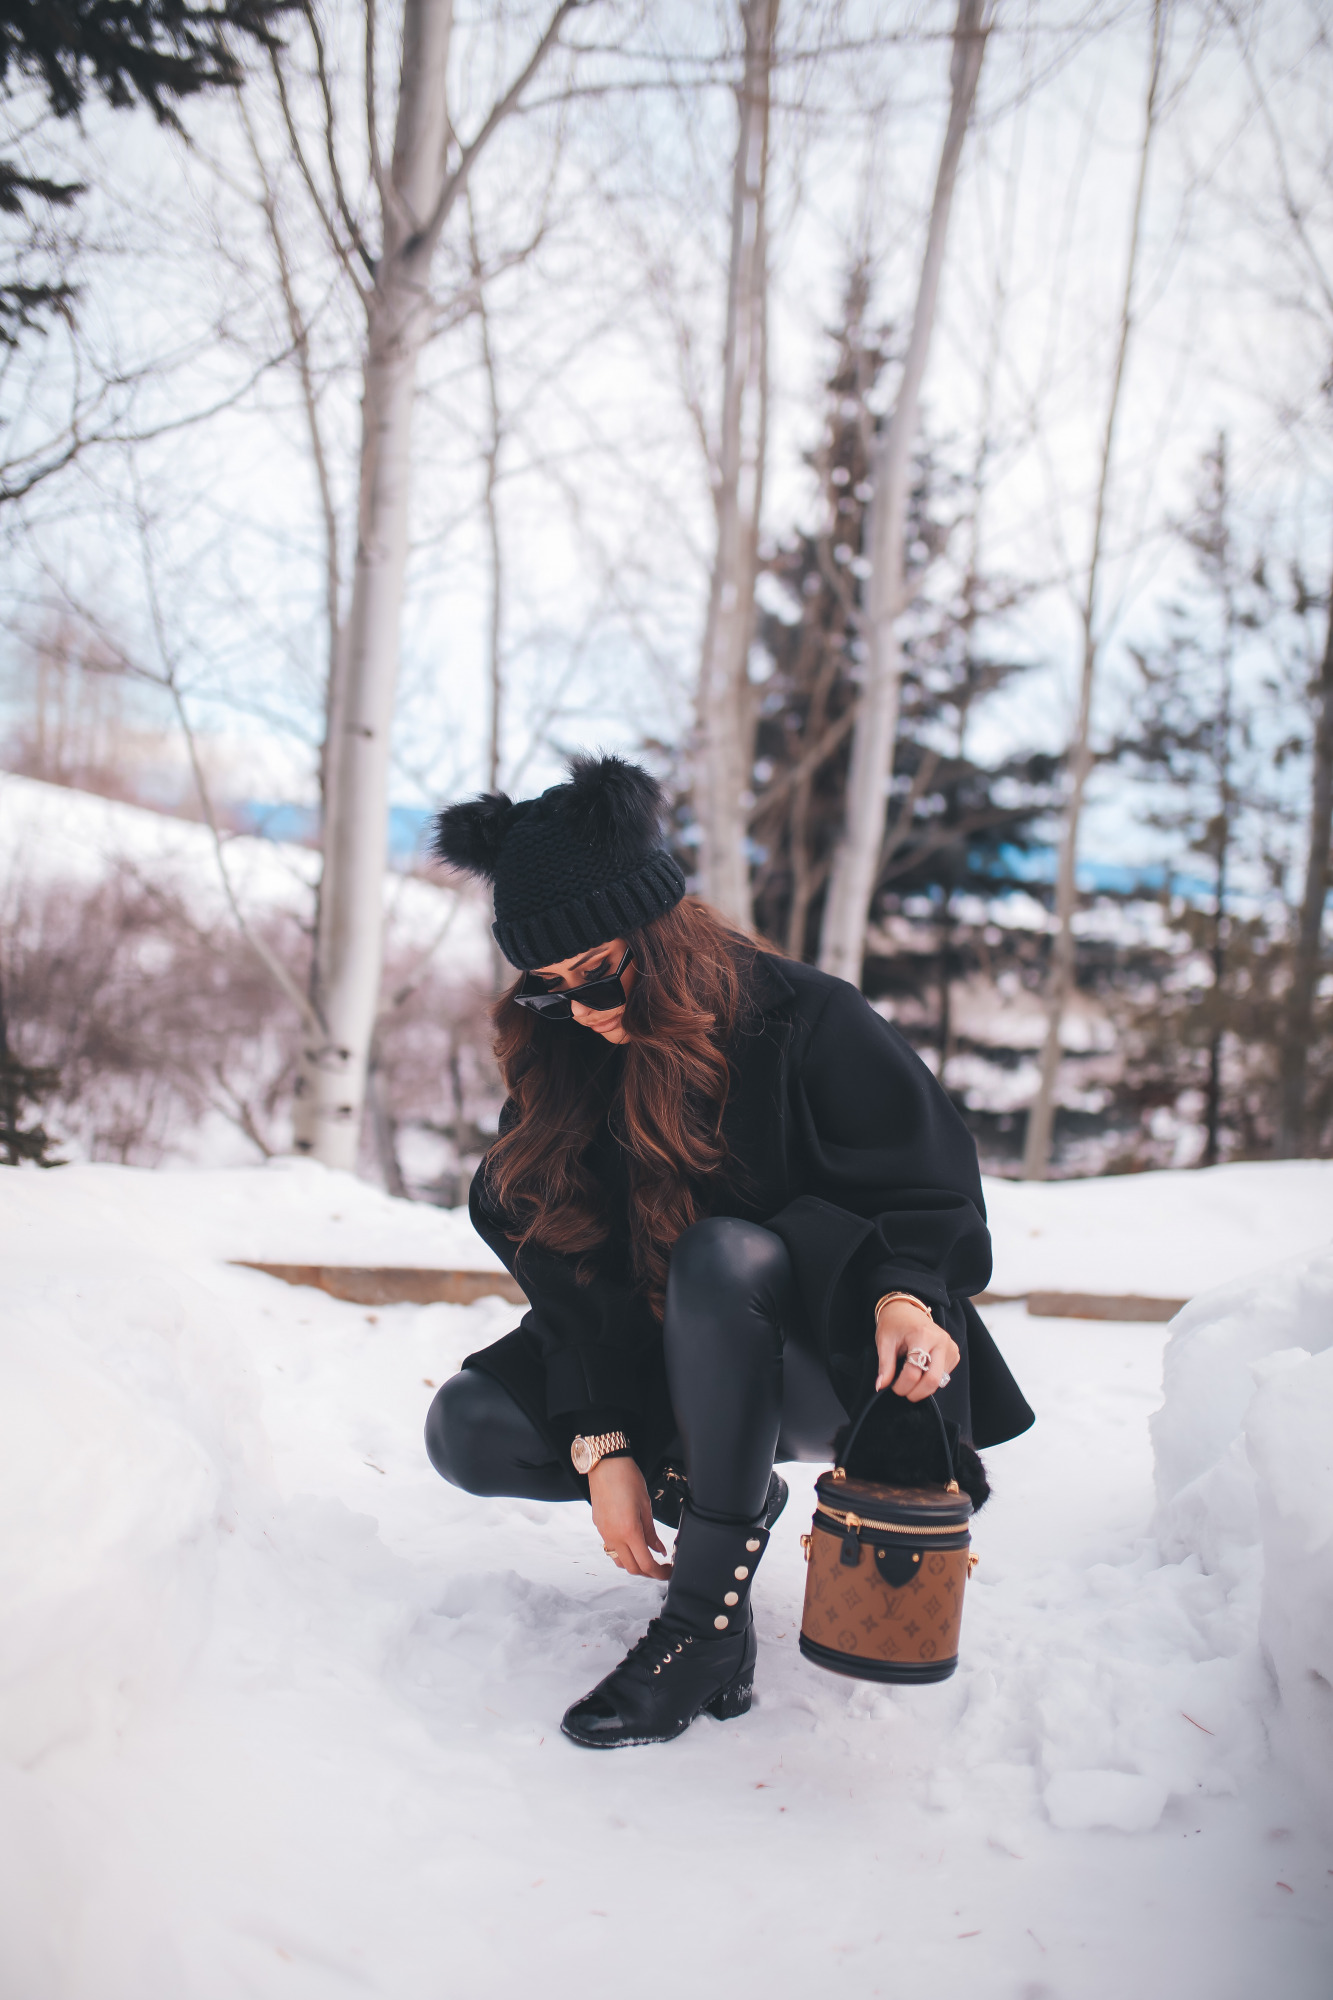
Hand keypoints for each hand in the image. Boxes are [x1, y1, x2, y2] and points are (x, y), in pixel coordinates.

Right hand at [588, 1456, 672, 1578]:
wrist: (605, 1464)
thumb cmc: (627, 1478)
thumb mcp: (646, 1505)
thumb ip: (651, 1532)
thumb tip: (658, 1550)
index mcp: (629, 1531)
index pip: (646, 1564)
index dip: (659, 1573)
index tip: (668, 1572)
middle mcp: (614, 1536)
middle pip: (632, 1568)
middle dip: (648, 1572)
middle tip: (661, 1567)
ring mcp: (604, 1533)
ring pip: (619, 1561)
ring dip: (634, 1565)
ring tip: (647, 1557)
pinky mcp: (599, 1527)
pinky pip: (611, 1549)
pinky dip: (624, 1553)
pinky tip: (633, 1545)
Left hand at [875, 1298, 959, 1400]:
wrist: (906, 1309)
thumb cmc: (895, 1324)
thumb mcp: (884, 1342)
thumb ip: (884, 1366)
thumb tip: (880, 1386)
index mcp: (923, 1335)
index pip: (914, 1372)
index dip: (901, 1386)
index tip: (893, 1387)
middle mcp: (941, 1341)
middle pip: (933, 1380)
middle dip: (916, 1392)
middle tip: (904, 1392)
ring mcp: (950, 1347)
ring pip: (940, 1381)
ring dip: (923, 1387)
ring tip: (910, 1377)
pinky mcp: (954, 1353)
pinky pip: (944, 1376)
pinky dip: (931, 1379)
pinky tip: (921, 1370)